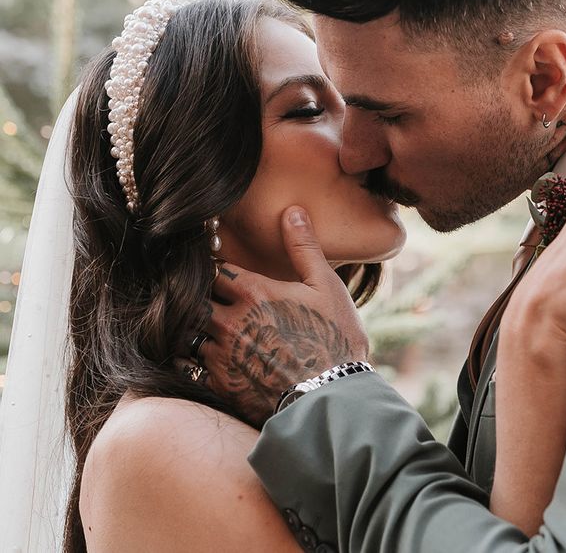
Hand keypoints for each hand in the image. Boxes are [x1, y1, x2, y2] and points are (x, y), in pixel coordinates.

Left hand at [190, 207, 368, 427]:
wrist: (332, 399)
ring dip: (195, 327)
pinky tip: (205, 356)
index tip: (220, 272)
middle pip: (194, 298)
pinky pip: (187, 365)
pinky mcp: (219, 385)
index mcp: (253, 291)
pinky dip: (191, 358)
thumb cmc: (335, 338)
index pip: (214, 269)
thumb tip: (292, 210)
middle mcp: (230, 320)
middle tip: (210, 299)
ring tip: (206, 327)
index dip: (216, 269)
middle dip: (201, 297)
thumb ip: (303, 247)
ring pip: (187, 331)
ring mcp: (222, 354)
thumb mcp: (326, 287)